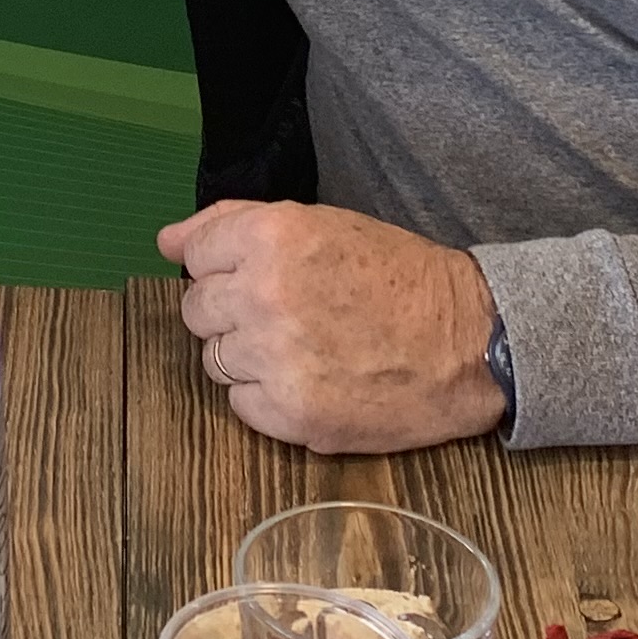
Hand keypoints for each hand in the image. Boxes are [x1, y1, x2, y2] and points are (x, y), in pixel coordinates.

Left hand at [154, 200, 504, 451]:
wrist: (470, 341)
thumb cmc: (398, 277)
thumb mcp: (322, 224)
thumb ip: (235, 223)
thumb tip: (168, 241)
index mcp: (271, 237)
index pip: (194, 254)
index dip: (222, 266)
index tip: (253, 275)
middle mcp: (264, 295)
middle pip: (197, 311)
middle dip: (230, 312)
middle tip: (284, 314)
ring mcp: (275, 358)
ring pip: (214, 361)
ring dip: (247, 357)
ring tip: (301, 348)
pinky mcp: (292, 415)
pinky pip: (240, 405)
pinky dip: (267, 397)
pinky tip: (310, 380)